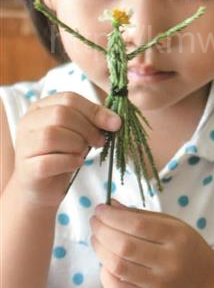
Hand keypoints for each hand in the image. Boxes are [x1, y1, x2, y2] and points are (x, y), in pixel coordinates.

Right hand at [11, 92, 121, 210]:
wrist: (41, 189)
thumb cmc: (61, 156)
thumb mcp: (77, 133)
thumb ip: (91, 121)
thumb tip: (115, 120)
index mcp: (40, 108)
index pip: (69, 98)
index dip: (95, 110)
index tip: (115, 123)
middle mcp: (28, 123)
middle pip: (61, 114)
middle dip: (88, 128)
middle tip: (99, 141)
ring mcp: (24, 145)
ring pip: (53, 135)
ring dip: (77, 145)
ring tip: (82, 153)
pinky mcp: (27, 169)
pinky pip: (50, 161)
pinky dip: (69, 162)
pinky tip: (75, 163)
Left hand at [90, 199, 213, 287]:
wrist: (202, 278)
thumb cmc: (183, 244)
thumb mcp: (170, 223)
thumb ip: (140, 215)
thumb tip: (109, 205)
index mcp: (177, 237)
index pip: (138, 225)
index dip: (113, 217)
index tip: (100, 209)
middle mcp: (169, 262)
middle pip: (125, 246)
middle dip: (102, 231)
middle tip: (94, 221)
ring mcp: (158, 283)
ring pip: (118, 267)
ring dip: (100, 250)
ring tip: (96, 237)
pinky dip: (105, 274)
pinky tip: (105, 261)